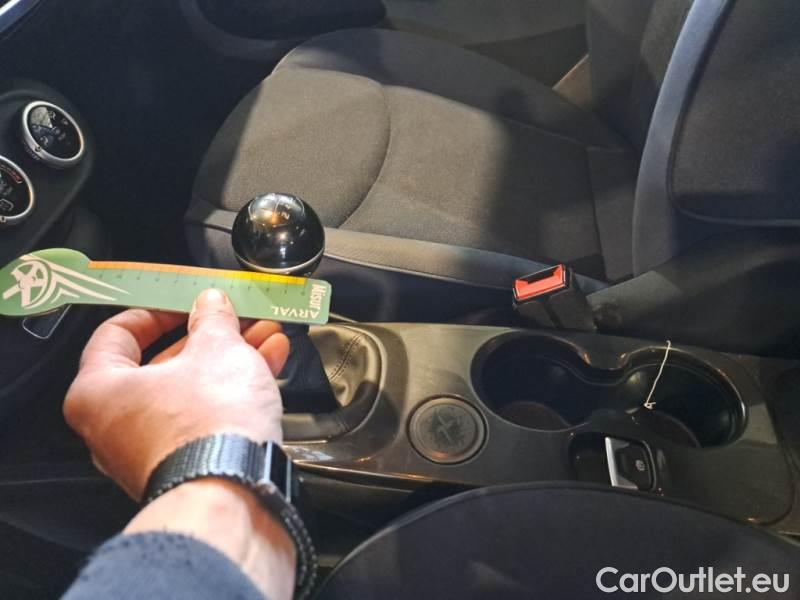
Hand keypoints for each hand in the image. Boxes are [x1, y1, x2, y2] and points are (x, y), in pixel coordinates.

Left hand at [64, 288, 289, 500]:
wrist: (233, 494)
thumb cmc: (207, 423)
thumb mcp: (217, 349)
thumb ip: (212, 319)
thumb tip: (211, 304)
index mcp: (99, 391)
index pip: (117, 333)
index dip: (157, 308)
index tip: (186, 298)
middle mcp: (114, 426)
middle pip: (162, 363)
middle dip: (208, 335)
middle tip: (235, 317)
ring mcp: (149, 451)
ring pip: (190, 390)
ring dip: (229, 359)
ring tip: (264, 337)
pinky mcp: (184, 467)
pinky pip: (204, 417)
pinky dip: (232, 391)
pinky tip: (267, 366)